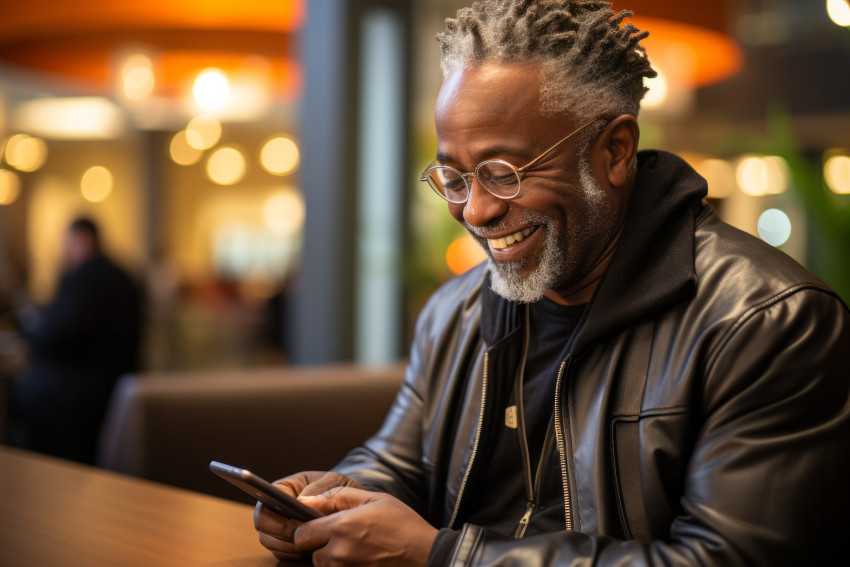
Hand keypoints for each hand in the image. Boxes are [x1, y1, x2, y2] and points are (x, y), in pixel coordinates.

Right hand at [253, 471, 361, 562]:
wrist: (351, 501)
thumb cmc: (339, 487)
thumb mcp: (334, 482)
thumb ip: (320, 490)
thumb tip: (301, 502)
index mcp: (283, 488)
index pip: (264, 505)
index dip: (273, 518)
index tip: (292, 525)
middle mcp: (276, 508)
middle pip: (264, 528)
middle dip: (282, 536)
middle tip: (303, 539)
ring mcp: (280, 526)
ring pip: (272, 543)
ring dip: (288, 547)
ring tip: (309, 546)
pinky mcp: (287, 542)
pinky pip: (283, 553)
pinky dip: (293, 554)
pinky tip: (309, 552)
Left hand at [294, 487, 437, 566]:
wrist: (426, 554)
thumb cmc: (403, 524)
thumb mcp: (374, 499)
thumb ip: (337, 497)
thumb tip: (306, 499)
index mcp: (341, 526)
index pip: (302, 534)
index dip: (310, 530)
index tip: (321, 527)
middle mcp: (339, 553)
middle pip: (312, 553)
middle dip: (322, 546)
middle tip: (346, 539)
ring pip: (325, 566)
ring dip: (334, 560)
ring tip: (359, 550)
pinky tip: (364, 560)